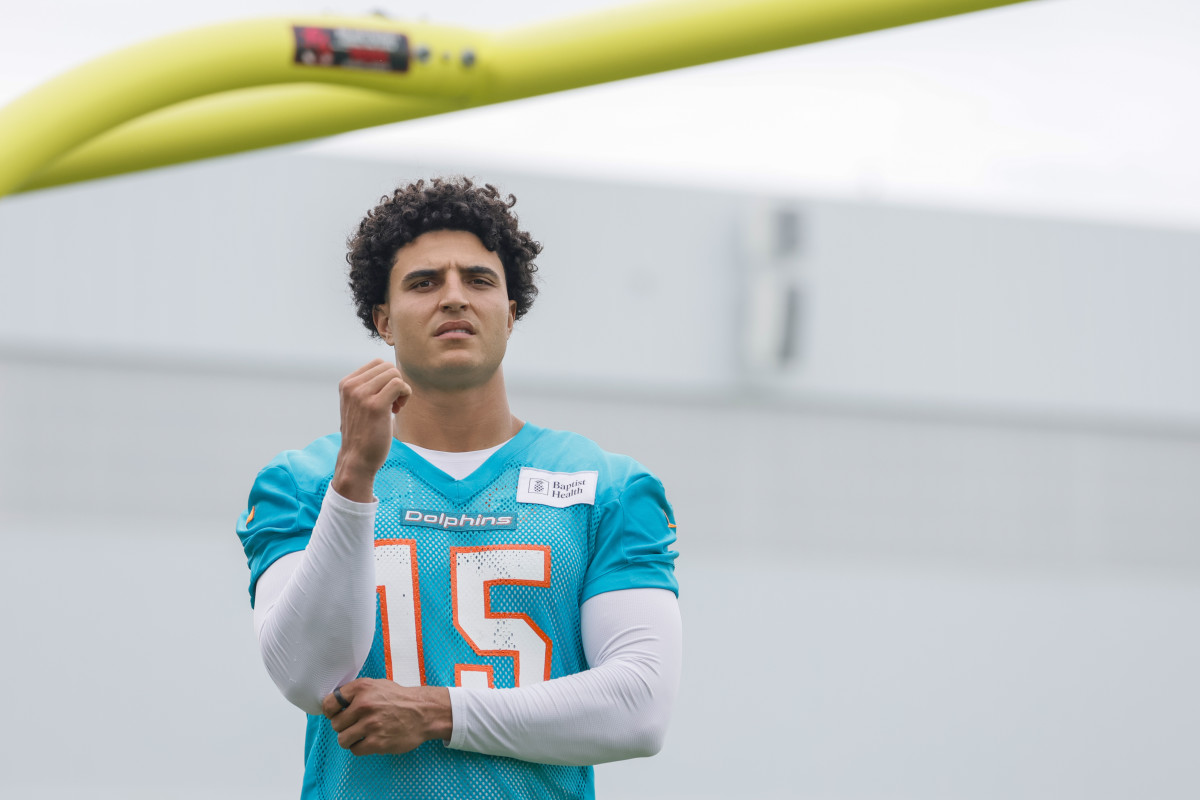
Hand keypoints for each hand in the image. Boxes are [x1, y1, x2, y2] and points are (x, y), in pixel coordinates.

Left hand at [322, 678, 451, 755]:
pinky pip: (355, 749)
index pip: (329, 703)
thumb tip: (334, 703)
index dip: (331, 711)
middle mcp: (364, 705)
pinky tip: (370, 740)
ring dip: (350, 739)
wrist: (424, 712)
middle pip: (335, 724)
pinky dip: (360, 747)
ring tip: (361, 734)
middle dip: (344, 726)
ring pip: (342, 739)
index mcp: (362, 688)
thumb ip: (355, 692)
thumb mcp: (377, 685)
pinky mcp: (377, 742)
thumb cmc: (399, 699)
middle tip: (356, 724)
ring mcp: (371, 725)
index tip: (337, 714)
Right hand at [332, 360, 410, 501]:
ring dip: (402, 390)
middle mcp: (351, 386)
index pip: (378, 363)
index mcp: (347, 383)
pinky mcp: (375, 405)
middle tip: (394, 403)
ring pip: (394, 373)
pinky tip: (398, 409)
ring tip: (395, 407)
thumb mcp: (359, 404)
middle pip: (388, 367)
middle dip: (396, 382)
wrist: (357, 459)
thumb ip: (368, 386)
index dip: (388, 378)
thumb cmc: (363, 432)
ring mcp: (361, 395)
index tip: (386, 397)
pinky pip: (399, 384)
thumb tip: (392, 369)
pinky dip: (406, 394)